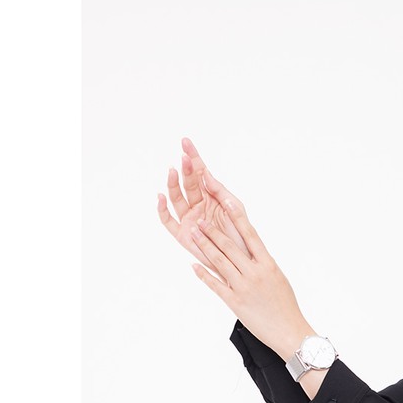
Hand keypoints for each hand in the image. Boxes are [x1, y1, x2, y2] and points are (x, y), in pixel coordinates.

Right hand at [157, 138, 248, 268]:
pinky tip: (161, 197)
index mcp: (211, 196)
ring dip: (173, 184)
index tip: (186, 142)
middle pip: (188, 183)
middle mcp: (198, 205)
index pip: (200, 173)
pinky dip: (163, 209)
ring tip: (173, 171)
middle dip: (186, 169)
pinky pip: (168, 221)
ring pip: (177, 198)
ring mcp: (189, 218)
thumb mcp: (235, 208)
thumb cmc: (241, 235)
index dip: (193, 157)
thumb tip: (205, 173)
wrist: (241, 260)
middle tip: (184, 158)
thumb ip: (220, 191)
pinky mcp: (183, 234)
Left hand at [186, 173, 311, 358]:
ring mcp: (244, 287)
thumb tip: (251, 250)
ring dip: (204, 246)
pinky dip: (203, 274)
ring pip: (219, 262)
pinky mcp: (235, 302)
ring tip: (193, 234)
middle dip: (212, 231)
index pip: (250, 234)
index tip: (225, 200)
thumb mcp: (278, 279)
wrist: (290, 332)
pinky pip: (215, 285)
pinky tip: (194, 266)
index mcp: (268, 264)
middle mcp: (255, 273)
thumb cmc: (286, 306)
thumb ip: (262, 263)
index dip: (236, 216)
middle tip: (199, 219)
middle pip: (229, 246)